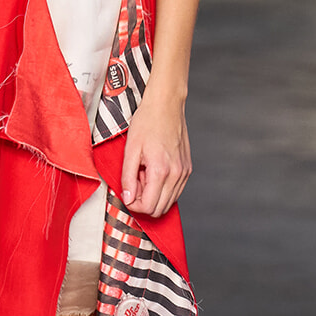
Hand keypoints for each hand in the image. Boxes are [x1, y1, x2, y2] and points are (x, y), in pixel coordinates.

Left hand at [120, 86, 190, 218]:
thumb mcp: (130, 150)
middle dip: (143, 201)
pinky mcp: (187, 169)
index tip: (127, 192)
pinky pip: (175, 191)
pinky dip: (163, 189)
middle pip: (159, 209)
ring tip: (144, 174)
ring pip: (169, 203)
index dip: (133, 204)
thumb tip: (127, 198)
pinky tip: (154, 172)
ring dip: (154, 195)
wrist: (166, 105)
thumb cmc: (147, 122)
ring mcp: (184, 172)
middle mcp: (177, 174)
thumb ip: (128, 178)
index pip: (148, 206)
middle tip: (135, 182)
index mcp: (161, 171)